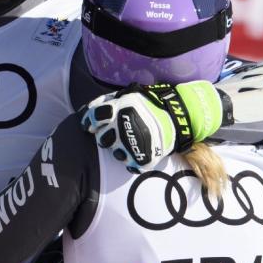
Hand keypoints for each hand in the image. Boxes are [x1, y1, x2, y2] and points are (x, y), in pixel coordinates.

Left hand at [81, 81, 221, 172]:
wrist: (178, 116)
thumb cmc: (149, 105)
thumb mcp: (128, 96)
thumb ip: (106, 102)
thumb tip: (85, 110)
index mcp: (118, 109)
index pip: (93, 118)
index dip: (89, 122)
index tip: (91, 126)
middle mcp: (123, 127)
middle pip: (101, 140)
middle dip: (105, 137)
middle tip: (115, 134)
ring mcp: (132, 144)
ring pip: (115, 154)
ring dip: (119, 150)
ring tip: (129, 143)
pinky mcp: (143, 158)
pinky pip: (130, 165)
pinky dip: (133, 161)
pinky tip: (137, 153)